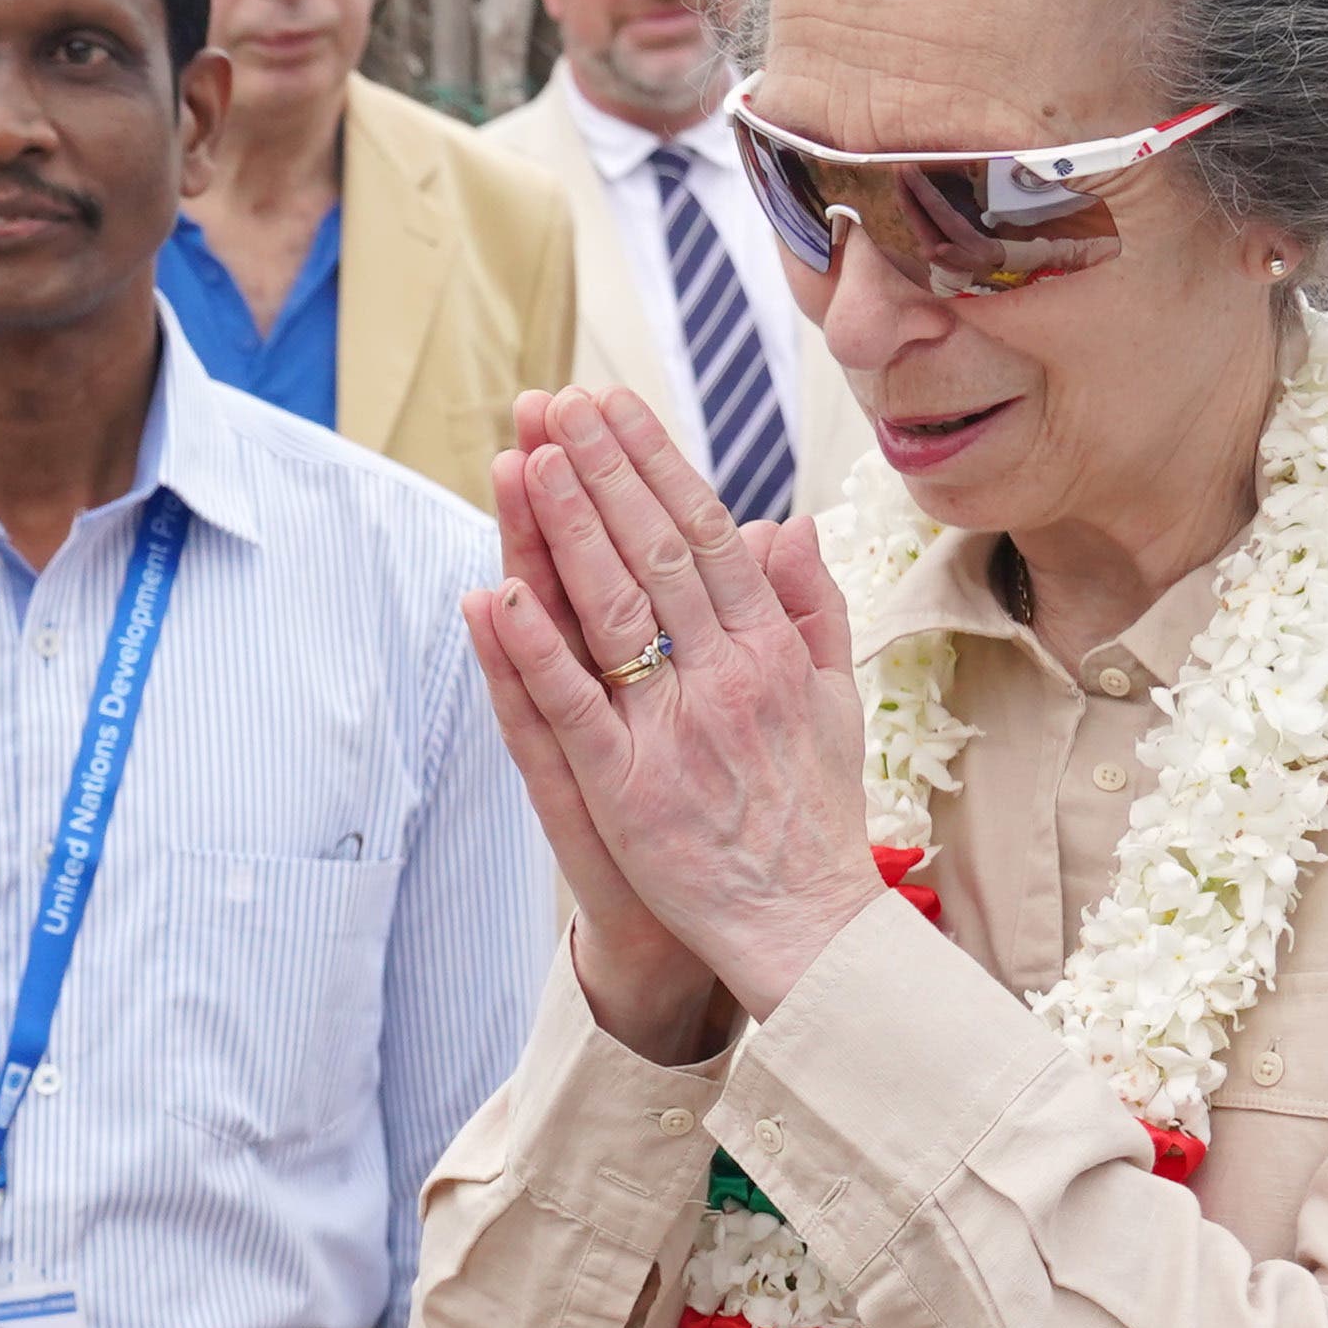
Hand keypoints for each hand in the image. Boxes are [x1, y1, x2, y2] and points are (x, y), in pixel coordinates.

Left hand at [459, 388, 876, 1050]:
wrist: (805, 922)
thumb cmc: (814, 811)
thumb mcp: (833, 698)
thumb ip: (810, 608)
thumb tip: (788, 524)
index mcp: (770, 650)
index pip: (709, 532)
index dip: (656, 464)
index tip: (616, 406)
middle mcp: (726, 676)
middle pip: (656, 552)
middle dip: (603, 472)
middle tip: (556, 404)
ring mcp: (673, 728)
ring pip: (613, 610)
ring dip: (567, 531)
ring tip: (528, 461)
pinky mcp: (624, 786)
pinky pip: (573, 706)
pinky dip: (534, 649)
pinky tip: (495, 594)